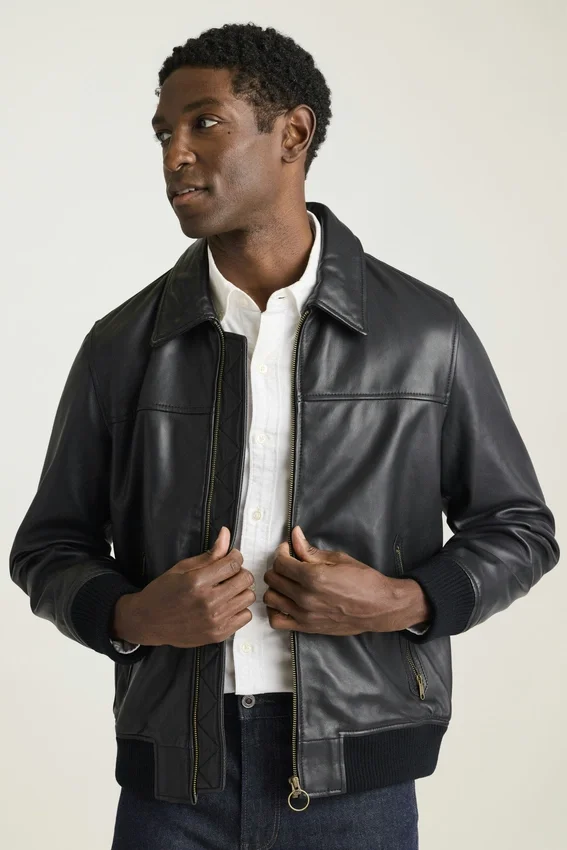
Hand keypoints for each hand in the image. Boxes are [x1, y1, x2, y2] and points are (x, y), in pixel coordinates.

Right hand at [111, 526, 255, 647]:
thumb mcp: (183, 567)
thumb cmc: (163, 592)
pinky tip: (227, 605)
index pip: (234, 564)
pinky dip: (240, 608)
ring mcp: (215, 620)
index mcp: (197, 582)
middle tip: (229, 573)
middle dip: (239, 572)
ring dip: (241, 590)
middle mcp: (208, 602)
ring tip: (227, 589)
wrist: (148, 621)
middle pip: (245, 579)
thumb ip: (209, 554)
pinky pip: (246, 616)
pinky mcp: (218, 634)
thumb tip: (226, 534)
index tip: (232, 557)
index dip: (236, 557)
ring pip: (248, 597)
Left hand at [263, 526, 429, 634]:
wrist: (380, 607)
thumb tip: (294, 535)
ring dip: (276, 587)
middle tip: (289, 563)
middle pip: (273, 578)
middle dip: (279, 567)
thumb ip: (311, 550)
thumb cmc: (364, 581)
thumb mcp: (339, 559)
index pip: (280, 562)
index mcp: (312, 577)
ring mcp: (304, 614)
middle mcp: (305, 597)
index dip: (281, 552)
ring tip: (287, 581)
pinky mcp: (307, 627)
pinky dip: (275, 610)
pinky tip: (285, 601)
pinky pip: (277, 620)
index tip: (288, 549)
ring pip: (270, 598)